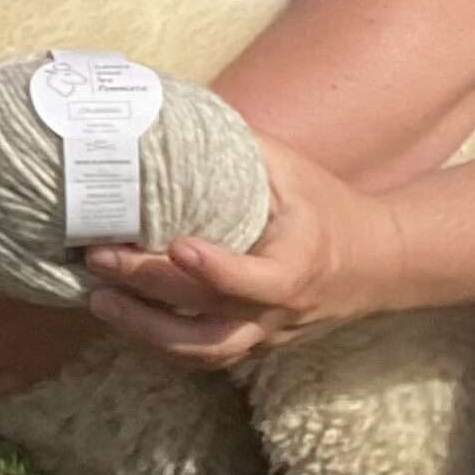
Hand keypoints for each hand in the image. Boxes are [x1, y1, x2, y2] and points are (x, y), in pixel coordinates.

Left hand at [80, 135, 406, 371]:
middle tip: (101, 261)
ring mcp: (266, 335)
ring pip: (204, 353)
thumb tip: (180, 117)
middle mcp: (281, 309)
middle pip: (213, 318)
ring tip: (100, 300)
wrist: (375, 263)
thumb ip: (242, 148)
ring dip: (146, 331)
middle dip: (151, 292)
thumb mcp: (295, 170)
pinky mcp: (253, 346)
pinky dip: (159, 342)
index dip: (217, 268)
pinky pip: (204, 356)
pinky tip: (123, 317)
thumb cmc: (328, 206)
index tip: (176, 245)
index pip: (259, 278)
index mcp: (299, 262)